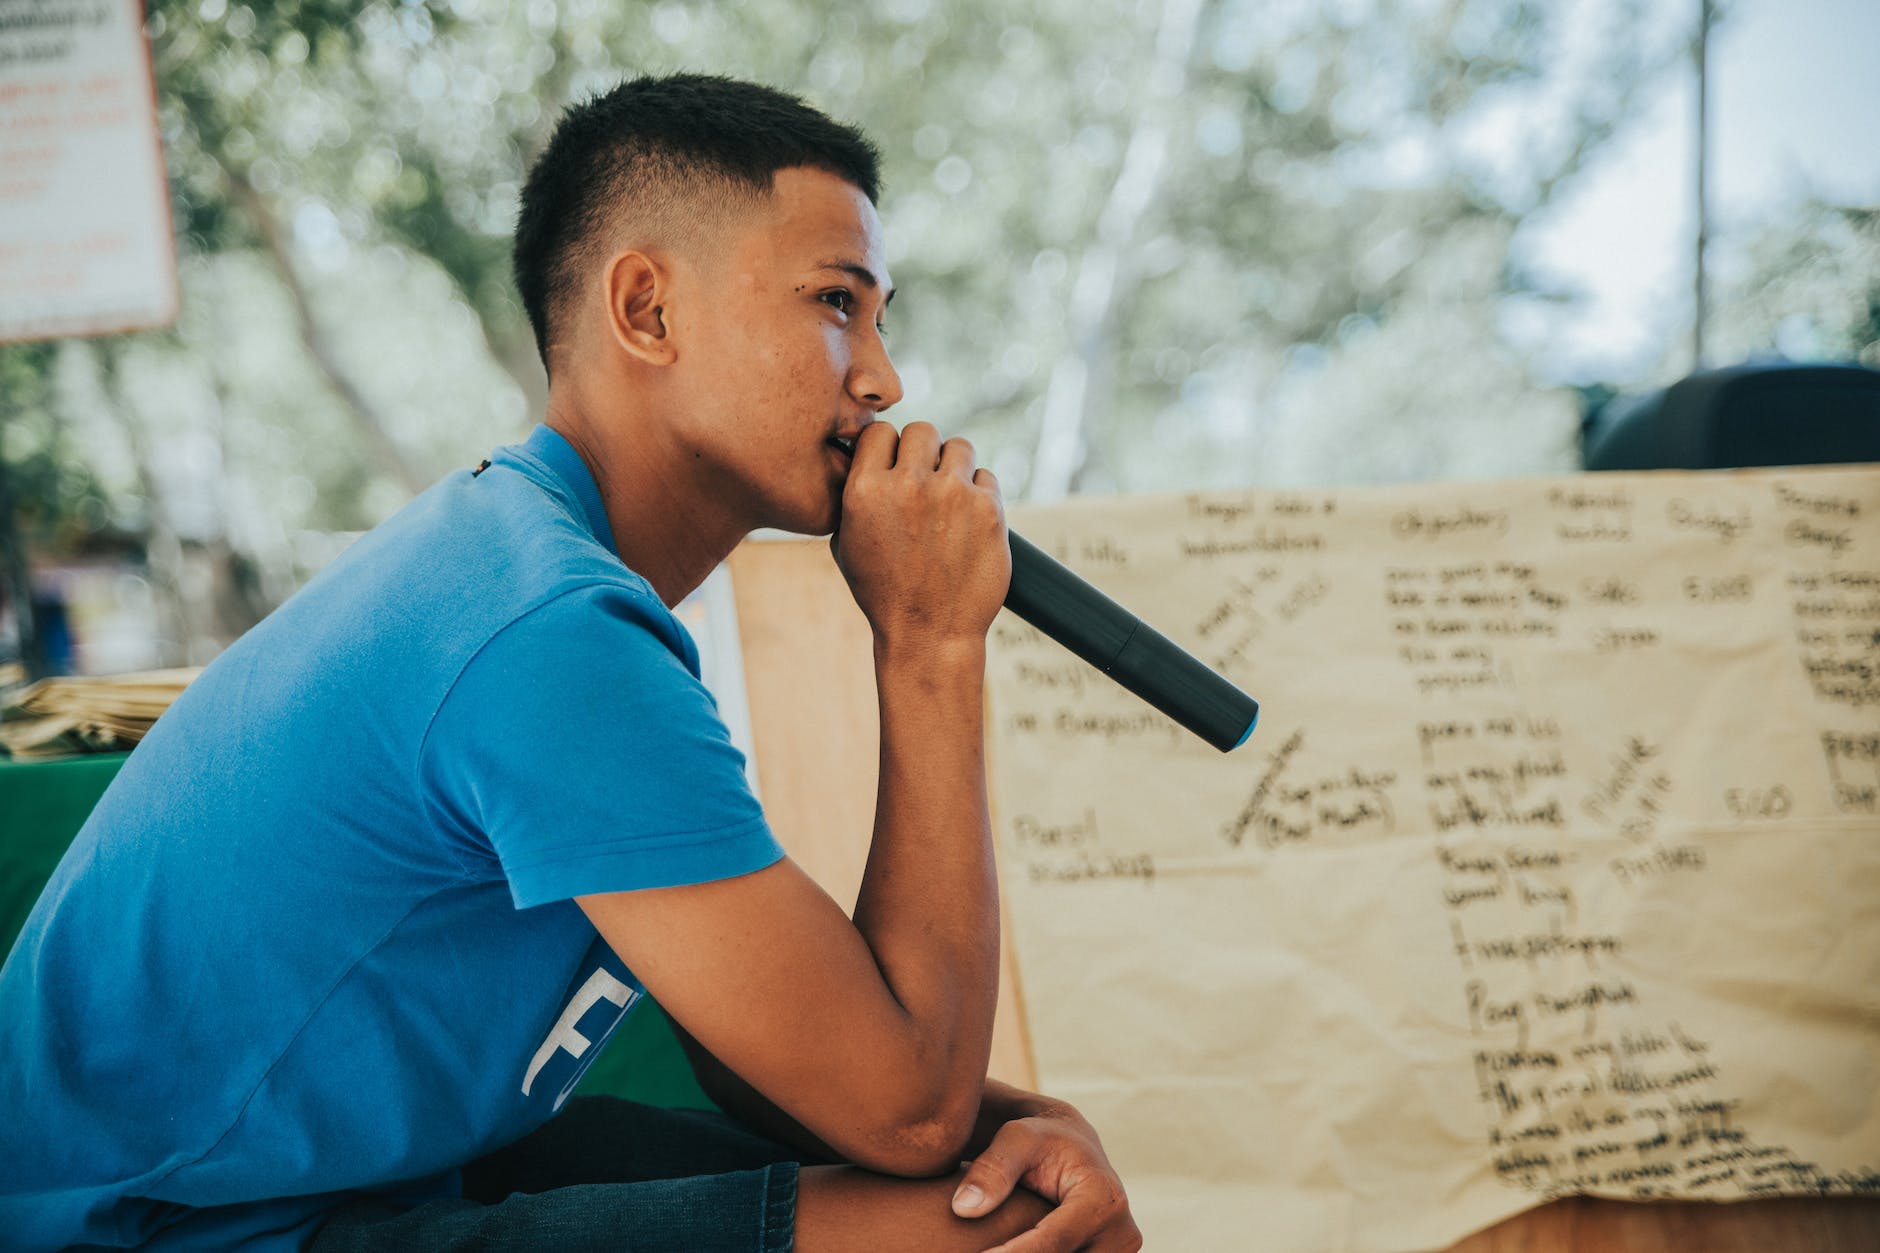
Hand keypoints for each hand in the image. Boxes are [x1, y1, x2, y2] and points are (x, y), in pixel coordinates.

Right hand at [831, 421, 1009, 651]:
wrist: (929, 635)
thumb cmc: (884, 593)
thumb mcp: (847, 544)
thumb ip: (855, 496)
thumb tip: (866, 458)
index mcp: (866, 491)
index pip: (880, 431)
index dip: (888, 448)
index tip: (894, 466)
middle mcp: (908, 485)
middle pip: (922, 430)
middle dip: (924, 452)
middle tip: (926, 481)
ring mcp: (952, 495)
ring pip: (960, 447)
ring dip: (955, 468)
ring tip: (950, 501)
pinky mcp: (989, 509)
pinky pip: (986, 477)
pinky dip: (980, 495)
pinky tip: (969, 523)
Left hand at [951, 1100, 1142, 1251]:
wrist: (1073, 1146)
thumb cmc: (1042, 1138)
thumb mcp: (1016, 1139)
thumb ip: (993, 1168)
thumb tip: (963, 1209)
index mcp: (1105, 1198)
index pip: (1053, 1243)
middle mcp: (1122, 1232)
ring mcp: (1120, 1252)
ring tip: (993, 1251)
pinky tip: (1012, 1251)